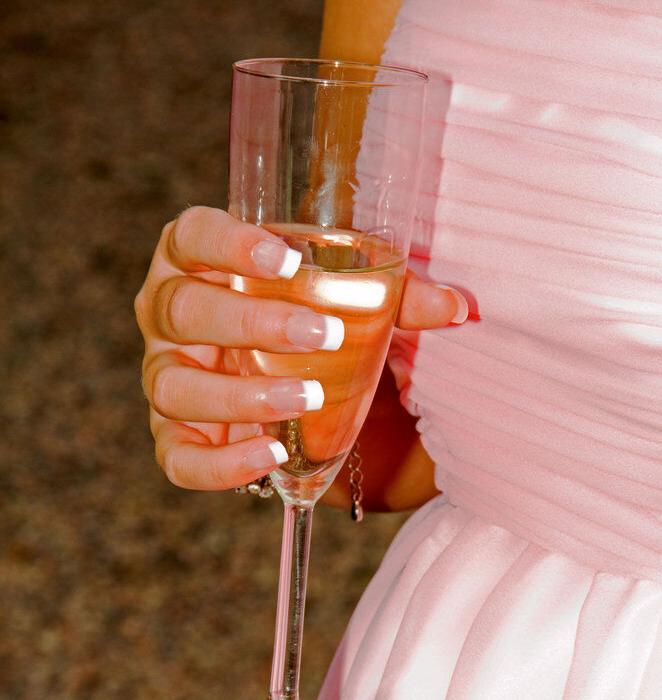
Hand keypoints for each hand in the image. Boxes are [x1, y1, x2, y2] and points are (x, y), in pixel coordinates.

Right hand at [135, 206, 466, 491]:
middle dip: (252, 322)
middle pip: (183, 309)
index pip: (192, 235)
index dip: (229, 243)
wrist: (287, 381)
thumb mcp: (346, 302)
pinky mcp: (174, 436)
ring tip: (305, 399)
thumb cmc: (308, 321)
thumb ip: (396, 300)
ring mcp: (164, 376)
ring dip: (240, 395)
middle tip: (322, 336)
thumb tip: (459, 308)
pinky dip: (221, 464)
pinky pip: (178, 458)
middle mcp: (169, 314)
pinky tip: (271, 454)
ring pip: (173, 386)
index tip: (288, 258)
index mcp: (199, 259)